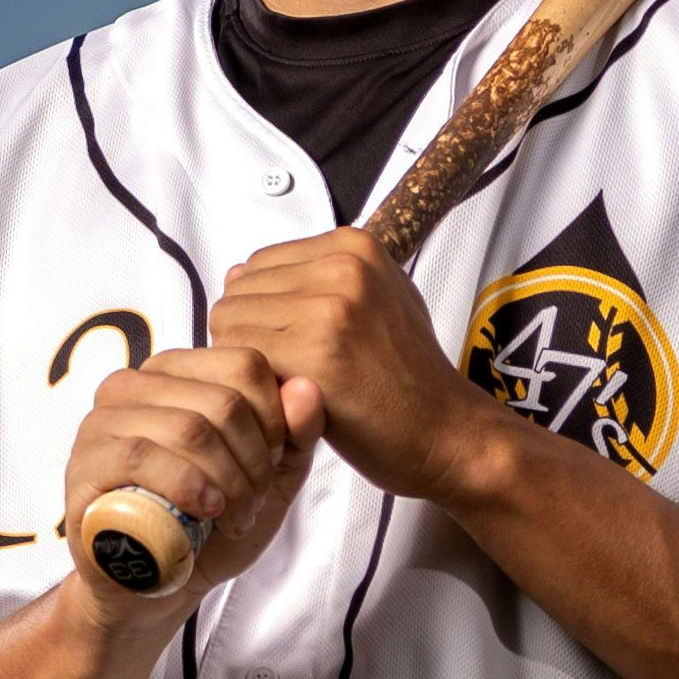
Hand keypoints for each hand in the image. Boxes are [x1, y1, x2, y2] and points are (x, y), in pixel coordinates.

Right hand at [64, 347, 325, 606]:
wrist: (153, 586)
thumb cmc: (208, 523)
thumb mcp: (270, 478)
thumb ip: (295, 434)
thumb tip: (307, 388)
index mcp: (178, 372)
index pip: (246, 363)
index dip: (274, 419)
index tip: (272, 465)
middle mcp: (135, 384)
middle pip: (224, 401)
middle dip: (255, 461)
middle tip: (255, 501)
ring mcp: (103, 421)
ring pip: (189, 429)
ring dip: (228, 483)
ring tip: (232, 516)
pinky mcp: (84, 463)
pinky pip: (140, 456)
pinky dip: (186, 486)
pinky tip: (204, 511)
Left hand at [208, 226, 496, 503]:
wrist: (447, 431)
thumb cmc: (408, 376)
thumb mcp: (373, 303)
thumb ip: (307, 282)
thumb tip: (233, 274)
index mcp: (355, 247)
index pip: (258, 265)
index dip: (261, 309)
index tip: (290, 341)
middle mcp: (343, 267)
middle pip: (239, 292)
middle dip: (248, 333)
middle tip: (287, 369)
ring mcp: (332, 309)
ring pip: (231, 324)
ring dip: (248, 360)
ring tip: (288, 384)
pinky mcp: (318, 354)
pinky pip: (244, 358)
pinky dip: (254, 385)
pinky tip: (289, 400)